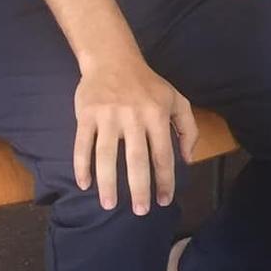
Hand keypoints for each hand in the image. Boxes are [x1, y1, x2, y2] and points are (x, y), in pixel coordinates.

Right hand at [72, 59, 197, 214]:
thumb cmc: (148, 84)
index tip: (164, 200)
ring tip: (109, 205)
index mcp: (157, 114)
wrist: (113, 59)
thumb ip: (188, 128)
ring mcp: (108, 115)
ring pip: (106, 155)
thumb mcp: (176, 99)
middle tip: (140, 212)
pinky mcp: (86, 114)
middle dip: (139, 188)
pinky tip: (84, 184)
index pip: (163, 154)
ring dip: (107, 183)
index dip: (165, 180)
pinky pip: (82, 144)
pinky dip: (82, 165)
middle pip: (136, 159)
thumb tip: (188, 159)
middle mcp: (133, 116)